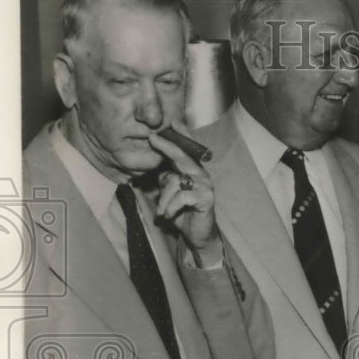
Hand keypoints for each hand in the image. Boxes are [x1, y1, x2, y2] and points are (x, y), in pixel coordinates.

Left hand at [149, 125, 222, 266]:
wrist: (198, 236)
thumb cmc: (184, 214)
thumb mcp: (171, 195)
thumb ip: (166, 181)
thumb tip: (158, 172)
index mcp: (193, 172)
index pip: (187, 151)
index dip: (181, 135)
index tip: (171, 122)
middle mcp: (201, 175)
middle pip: (183, 157)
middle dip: (167, 146)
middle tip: (152, 139)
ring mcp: (205, 186)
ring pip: (176, 181)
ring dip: (164, 199)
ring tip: (162, 212)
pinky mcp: (206, 199)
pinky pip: (181, 197)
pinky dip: (170, 207)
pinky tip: (169, 215)